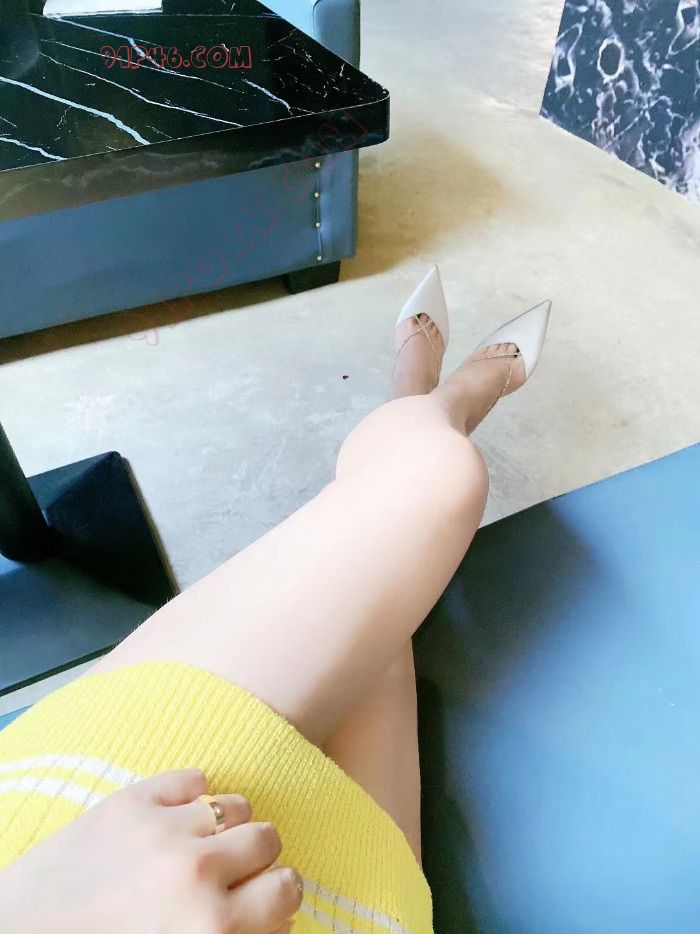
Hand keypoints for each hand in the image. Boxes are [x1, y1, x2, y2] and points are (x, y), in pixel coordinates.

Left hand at [0, 768, 301, 932]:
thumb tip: (277, 915)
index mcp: (211, 928)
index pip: (286, 891)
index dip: (278, 894)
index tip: (264, 896)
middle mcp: (196, 873)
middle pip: (268, 838)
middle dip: (254, 856)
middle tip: (229, 870)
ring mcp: (163, 830)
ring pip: (235, 804)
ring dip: (223, 825)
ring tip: (198, 841)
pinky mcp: (132, 801)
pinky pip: (193, 777)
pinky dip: (189, 794)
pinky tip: (172, 817)